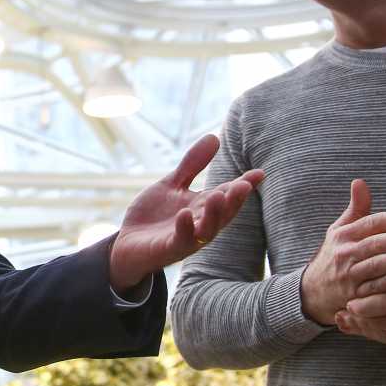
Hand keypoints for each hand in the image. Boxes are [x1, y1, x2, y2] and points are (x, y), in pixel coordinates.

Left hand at [106, 133, 263, 292]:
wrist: (126, 244)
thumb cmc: (154, 216)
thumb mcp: (173, 184)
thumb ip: (193, 165)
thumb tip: (215, 136)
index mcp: (203, 207)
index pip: (228, 194)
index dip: (244, 185)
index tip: (259, 173)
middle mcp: (200, 223)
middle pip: (223, 213)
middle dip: (234, 200)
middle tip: (244, 185)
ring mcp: (187, 238)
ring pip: (207, 228)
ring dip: (214, 214)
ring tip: (218, 195)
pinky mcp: (169, 248)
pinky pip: (181, 240)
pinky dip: (184, 228)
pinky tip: (184, 213)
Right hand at [299, 179, 385, 325]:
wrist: (313, 290)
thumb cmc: (335, 255)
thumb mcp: (340, 231)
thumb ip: (356, 208)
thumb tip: (359, 181)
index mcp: (345, 234)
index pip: (373, 222)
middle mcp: (346, 253)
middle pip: (378, 243)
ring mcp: (349, 275)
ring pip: (377, 264)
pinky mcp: (354, 296)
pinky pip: (373, 288)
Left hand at [335, 256, 385, 353]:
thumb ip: (381, 278)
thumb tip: (348, 298)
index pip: (380, 296)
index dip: (361, 300)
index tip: (348, 302)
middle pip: (381, 317)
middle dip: (361, 316)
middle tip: (348, 311)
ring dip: (370, 326)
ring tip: (359, 319)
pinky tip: (380, 327)